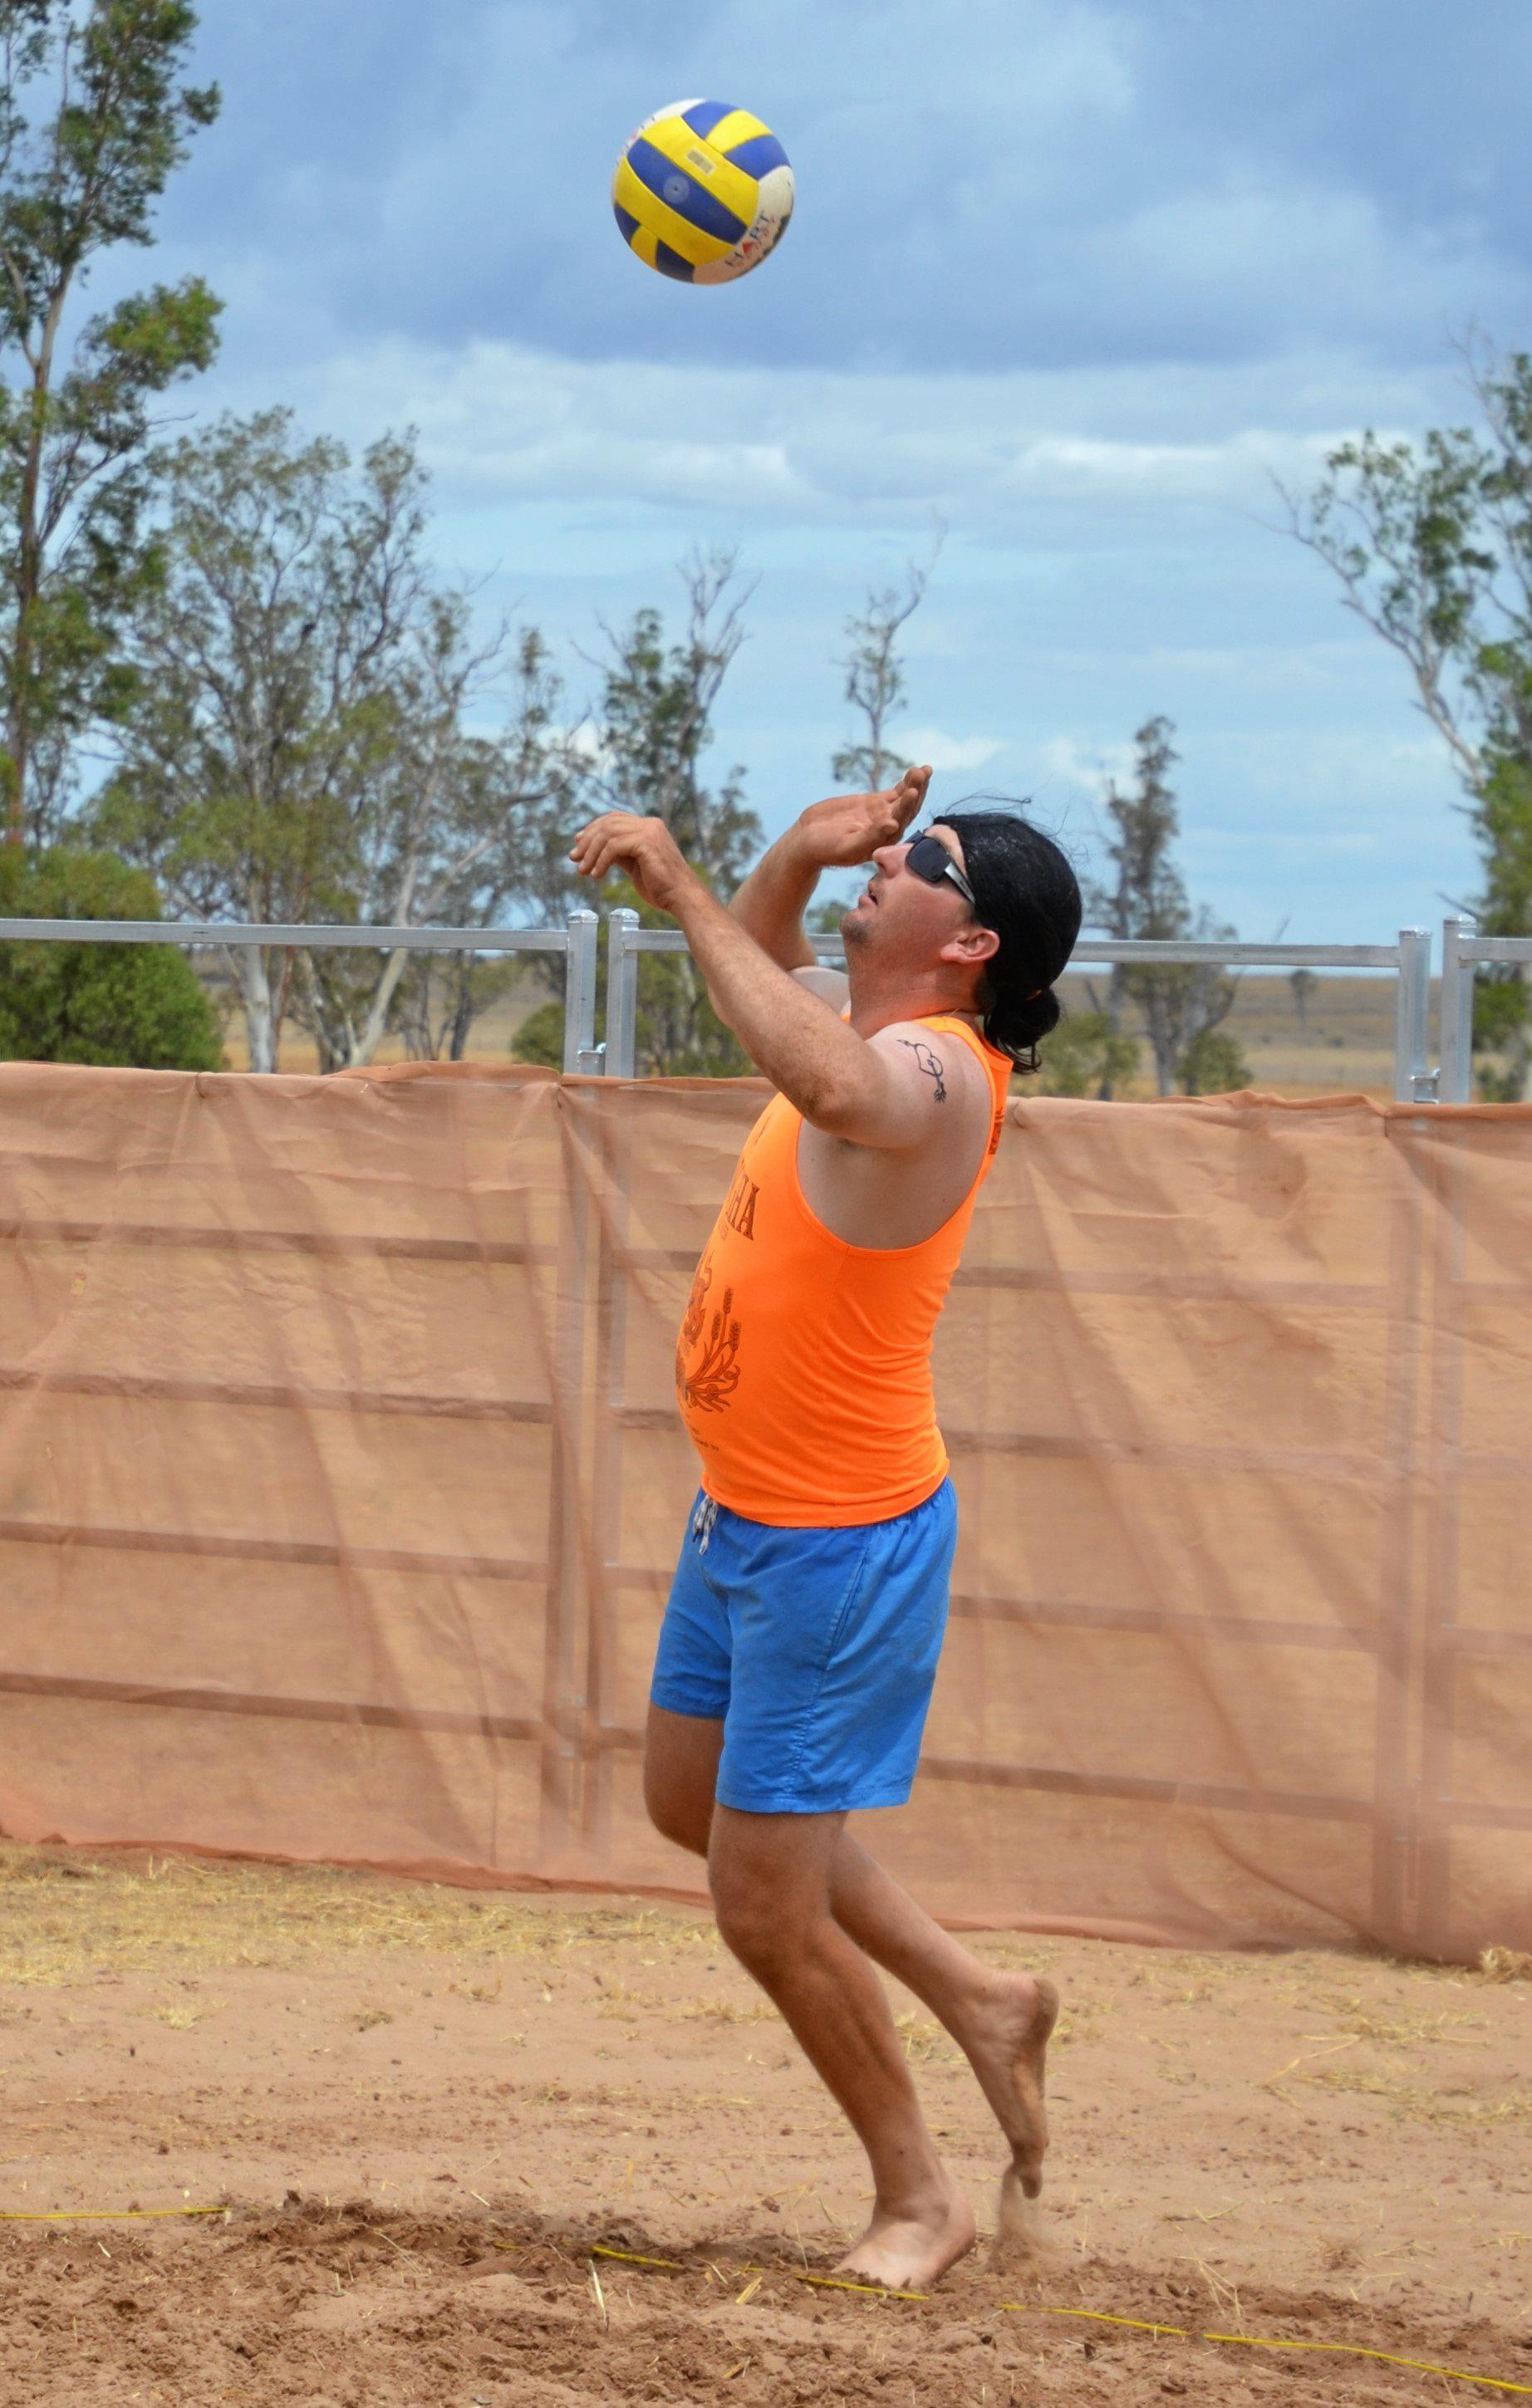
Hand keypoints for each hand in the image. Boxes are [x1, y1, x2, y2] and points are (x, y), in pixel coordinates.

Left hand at [566, 811, 696, 913]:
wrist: (681, 897)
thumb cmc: (661, 887)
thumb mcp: (634, 866)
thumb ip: (618, 854)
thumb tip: (594, 851)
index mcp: (648, 827)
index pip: (614, 819)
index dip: (593, 829)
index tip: (577, 844)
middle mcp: (649, 824)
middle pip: (608, 822)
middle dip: (587, 840)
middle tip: (574, 858)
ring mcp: (649, 831)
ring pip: (608, 833)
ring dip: (591, 852)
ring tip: (583, 871)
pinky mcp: (647, 842)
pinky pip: (614, 846)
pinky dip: (601, 860)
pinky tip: (596, 875)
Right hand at [795, 763, 931, 869]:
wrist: (809, 839)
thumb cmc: (825, 849)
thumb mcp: (846, 846)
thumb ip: (870, 837)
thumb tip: (893, 825)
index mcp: (884, 842)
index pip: (901, 822)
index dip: (907, 806)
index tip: (912, 791)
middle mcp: (888, 829)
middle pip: (908, 808)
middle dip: (917, 790)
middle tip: (921, 772)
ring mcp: (883, 815)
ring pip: (905, 798)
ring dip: (915, 784)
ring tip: (924, 769)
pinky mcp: (876, 803)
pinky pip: (896, 792)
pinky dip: (906, 782)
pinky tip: (915, 772)